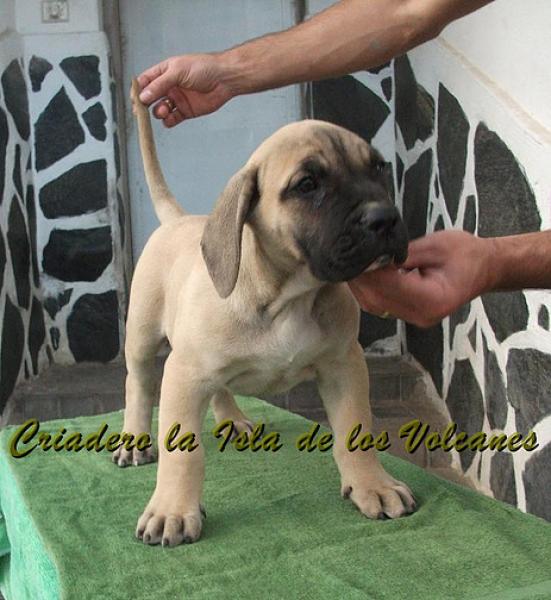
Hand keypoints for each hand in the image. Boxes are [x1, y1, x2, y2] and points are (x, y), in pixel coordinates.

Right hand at [137, 54, 234, 126]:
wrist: (224, 79)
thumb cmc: (203, 68)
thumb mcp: (177, 72)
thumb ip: (159, 85)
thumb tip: (143, 97)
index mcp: (165, 72)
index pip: (145, 81)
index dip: (138, 90)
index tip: (134, 99)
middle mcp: (169, 86)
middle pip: (150, 98)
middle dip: (144, 105)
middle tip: (141, 111)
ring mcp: (177, 99)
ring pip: (160, 110)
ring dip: (158, 112)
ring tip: (163, 111)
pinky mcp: (186, 111)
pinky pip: (172, 119)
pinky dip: (168, 121)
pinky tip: (169, 119)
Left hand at [348, 231, 495, 327]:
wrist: (486, 268)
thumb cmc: (466, 253)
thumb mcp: (435, 246)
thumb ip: (403, 254)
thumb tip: (373, 255)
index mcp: (433, 299)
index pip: (391, 286)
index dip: (370, 271)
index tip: (355, 253)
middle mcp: (422, 315)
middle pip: (378, 300)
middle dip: (360, 278)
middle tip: (345, 256)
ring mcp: (415, 318)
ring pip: (375, 305)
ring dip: (360, 285)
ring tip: (350, 262)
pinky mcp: (410, 314)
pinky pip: (381, 304)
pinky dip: (369, 289)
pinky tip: (363, 272)